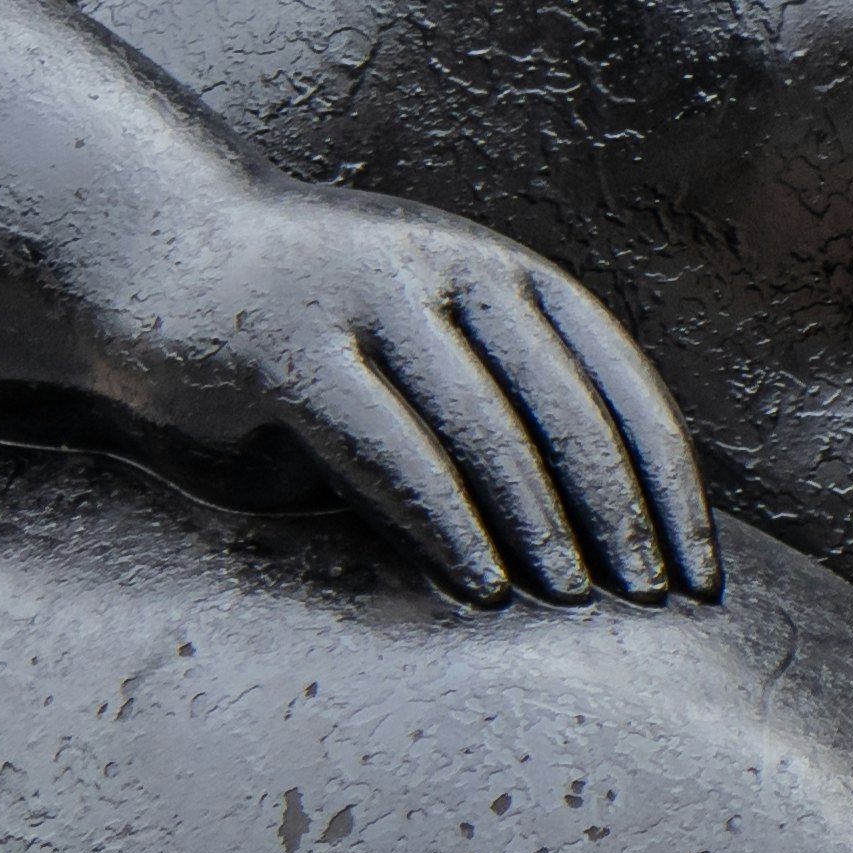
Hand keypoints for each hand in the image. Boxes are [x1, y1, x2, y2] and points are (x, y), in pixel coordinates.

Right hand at [89, 180, 721, 611]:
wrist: (152, 251)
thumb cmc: (308, 337)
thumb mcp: (421, 360)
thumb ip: (497, 417)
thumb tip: (608, 540)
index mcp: (500, 271)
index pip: (617, 379)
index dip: (668, 478)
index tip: (700, 570)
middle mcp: (446, 266)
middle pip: (564, 403)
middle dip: (618, 511)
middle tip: (655, 601)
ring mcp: (363, 294)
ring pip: (483, 421)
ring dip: (541, 521)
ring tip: (577, 602)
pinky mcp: (285, 340)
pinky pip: (387, 439)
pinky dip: (444, 516)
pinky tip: (479, 584)